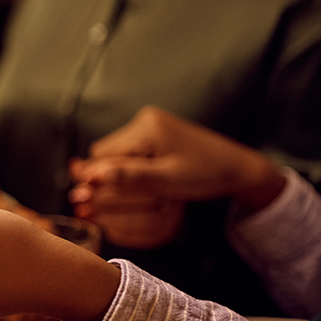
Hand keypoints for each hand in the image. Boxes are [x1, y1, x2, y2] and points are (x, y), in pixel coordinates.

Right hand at [68, 107, 285, 247]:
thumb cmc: (205, 174)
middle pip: (106, 152)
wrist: (236, 167)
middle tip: (104, 201)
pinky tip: (141, 178)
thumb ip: (126, 177)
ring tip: (130, 190)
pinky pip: (130, 149)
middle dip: (106, 175)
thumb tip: (89, 178)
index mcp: (146, 128)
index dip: (94, 178)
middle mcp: (144, 119)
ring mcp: (150, 122)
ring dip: (117, 172)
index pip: (103, 155)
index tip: (84, 202)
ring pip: (116, 152)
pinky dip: (130, 166)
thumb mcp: (164, 180)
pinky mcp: (156, 129)